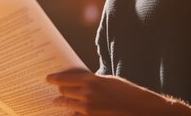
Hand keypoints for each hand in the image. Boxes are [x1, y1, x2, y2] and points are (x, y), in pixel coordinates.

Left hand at [46, 70, 190, 115]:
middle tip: (53, 91)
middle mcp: (88, 93)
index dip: (55, 78)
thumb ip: (95, 81)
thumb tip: (82, 82)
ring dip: (61, 103)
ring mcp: (88, 109)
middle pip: (64, 91)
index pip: (67, 78)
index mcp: (92, 80)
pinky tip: (71, 112)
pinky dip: (72, 114)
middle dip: (59, 91)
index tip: (48, 78)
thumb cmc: (129, 94)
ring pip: (67, 105)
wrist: (142, 110)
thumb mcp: (111, 82)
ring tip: (56, 102)